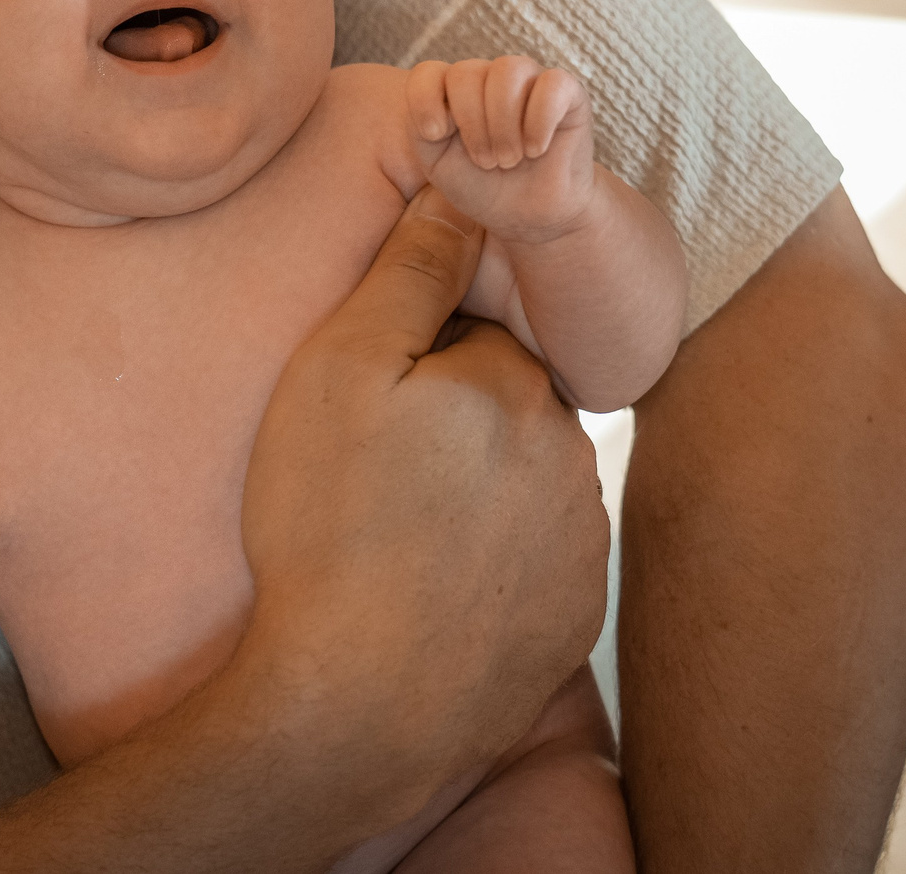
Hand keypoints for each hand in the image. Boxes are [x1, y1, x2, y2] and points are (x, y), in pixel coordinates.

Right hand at [227, 187, 608, 833]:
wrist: (350, 711)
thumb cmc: (327, 532)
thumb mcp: (338, 374)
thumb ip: (408, 275)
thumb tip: (459, 194)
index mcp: (517, 387)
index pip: (473, 343)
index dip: (411, 370)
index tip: (363, 417)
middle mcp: (571, 460)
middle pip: (502, 415)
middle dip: (449, 433)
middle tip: (365, 484)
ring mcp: (578, 551)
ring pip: (520, 491)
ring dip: (472, 502)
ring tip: (390, 547)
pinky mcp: (570, 626)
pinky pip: (530, 569)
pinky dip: (487, 574)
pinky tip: (425, 596)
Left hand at [407, 56, 595, 242]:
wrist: (529, 217)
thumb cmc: (482, 186)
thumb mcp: (438, 164)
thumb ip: (425, 130)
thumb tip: (445, 109)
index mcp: (454, 90)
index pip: (429, 71)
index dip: (425, 101)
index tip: (435, 137)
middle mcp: (490, 77)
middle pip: (467, 73)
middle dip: (472, 125)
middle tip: (487, 162)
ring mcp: (529, 79)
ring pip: (508, 70)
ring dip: (503, 123)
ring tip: (510, 158)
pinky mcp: (568, 92)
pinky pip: (552, 84)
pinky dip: (539, 121)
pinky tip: (536, 149)